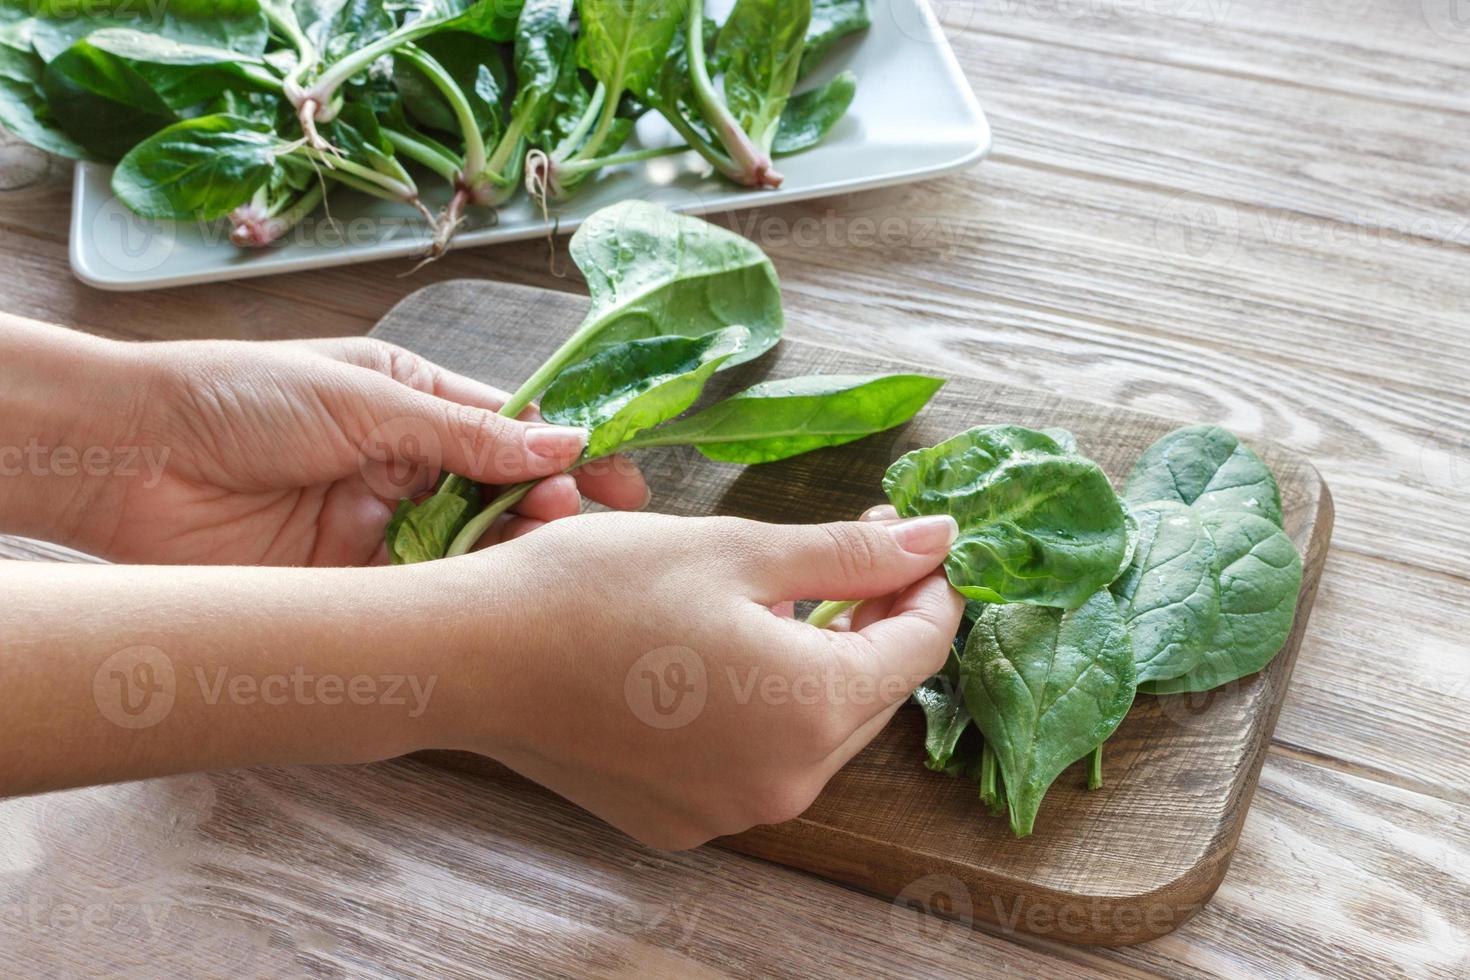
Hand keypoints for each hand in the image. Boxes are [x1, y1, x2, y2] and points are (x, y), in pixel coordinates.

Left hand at [48, 334, 648, 565]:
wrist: (132, 456)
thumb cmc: (241, 397)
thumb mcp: (368, 399)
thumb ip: (466, 431)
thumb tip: (563, 440)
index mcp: (413, 402)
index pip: (512, 429)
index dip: (569, 453)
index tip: (624, 479)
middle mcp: (405, 465)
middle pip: (502, 493)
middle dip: (548, 507)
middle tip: (578, 522)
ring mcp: (379, 525)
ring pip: (470, 547)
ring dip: (508, 551)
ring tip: (540, 552)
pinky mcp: (349, 580)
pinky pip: (421, 591)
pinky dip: (457, 594)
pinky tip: (487, 595)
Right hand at [439, 509, 963, 849]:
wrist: (471, 657)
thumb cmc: (597, 588)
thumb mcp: (738, 550)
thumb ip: (851, 554)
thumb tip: (942, 542)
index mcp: (812, 711)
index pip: (919, 648)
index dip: (929, 588)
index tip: (915, 540)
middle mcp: (784, 785)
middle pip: (871, 696)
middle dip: (874, 621)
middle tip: (851, 551)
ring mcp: (729, 813)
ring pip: (815, 731)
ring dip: (819, 664)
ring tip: (782, 597)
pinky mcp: (681, 821)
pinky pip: (756, 761)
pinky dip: (763, 708)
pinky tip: (725, 655)